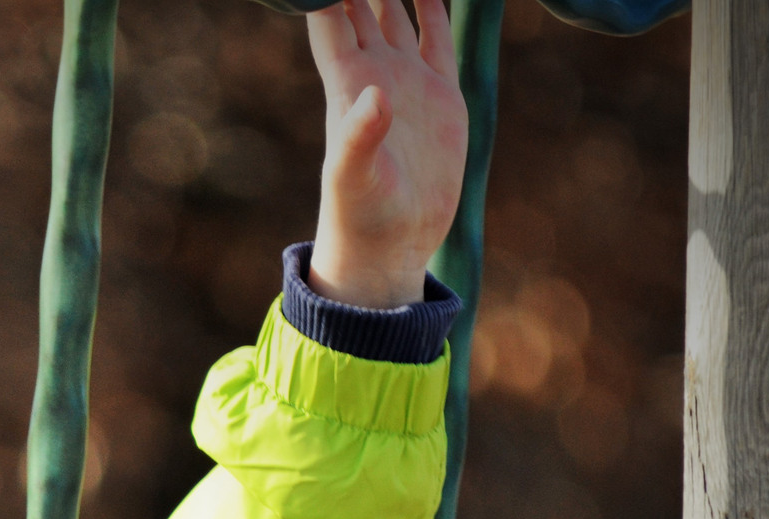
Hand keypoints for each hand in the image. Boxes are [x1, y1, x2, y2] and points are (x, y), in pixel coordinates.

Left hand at [307, 0, 468, 308]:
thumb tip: (375, 94)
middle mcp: (372, 70)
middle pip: (361, 0)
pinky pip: (437, 29)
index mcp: (346, 84)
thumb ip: (359, 139)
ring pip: (398, 6)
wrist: (392, 244)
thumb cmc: (360, 217)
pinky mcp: (438, 89)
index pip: (329, 15)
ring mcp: (405, 76)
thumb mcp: (355, 180)